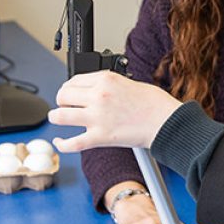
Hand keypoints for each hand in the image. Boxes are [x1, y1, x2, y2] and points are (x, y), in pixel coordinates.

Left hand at [48, 71, 181, 151]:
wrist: (166, 122)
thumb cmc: (154, 104)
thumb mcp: (129, 82)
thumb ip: (108, 85)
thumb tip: (93, 91)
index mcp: (106, 80)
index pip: (73, 79)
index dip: (68, 86)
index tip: (69, 92)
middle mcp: (98, 96)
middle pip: (63, 95)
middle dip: (61, 100)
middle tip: (64, 105)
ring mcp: (98, 117)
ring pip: (61, 116)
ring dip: (56, 117)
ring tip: (57, 118)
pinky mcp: (100, 137)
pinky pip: (72, 143)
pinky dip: (62, 144)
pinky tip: (59, 141)